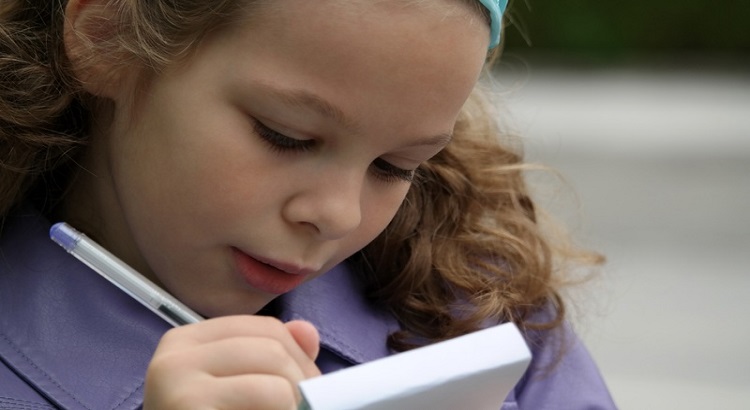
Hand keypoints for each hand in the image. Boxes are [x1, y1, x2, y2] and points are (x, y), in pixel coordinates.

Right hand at [143, 316, 320, 409]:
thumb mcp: (235, 386)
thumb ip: (271, 357)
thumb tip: (308, 332)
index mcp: (185, 342)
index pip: (266, 329)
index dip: (299, 357)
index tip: (305, 387)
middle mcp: (174, 358)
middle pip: (273, 350)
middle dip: (302, 383)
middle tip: (303, 408)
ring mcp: (177, 388)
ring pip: (275, 383)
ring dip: (293, 408)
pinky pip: (267, 404)